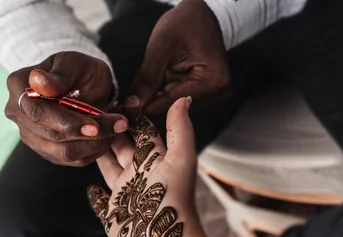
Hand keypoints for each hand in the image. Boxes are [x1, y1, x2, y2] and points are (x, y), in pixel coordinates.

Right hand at [5, 51, 128, 165]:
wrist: (82, 83)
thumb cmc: (78, 69)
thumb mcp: (74, 63)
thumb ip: (59, 75)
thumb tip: (38, 81)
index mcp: (18, 86)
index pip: (39, 112)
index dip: (67, 122)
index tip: (96, 125)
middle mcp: (17, 113)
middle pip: (52, 135)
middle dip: (89, 134)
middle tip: (119, 124)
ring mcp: (30, 135)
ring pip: (63, 152)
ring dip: (95, 144)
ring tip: (116, 128)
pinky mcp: (45, 151)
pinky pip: (71, 160)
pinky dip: (93, 150)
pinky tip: (106, 136)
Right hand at [88, 97, 205, 236]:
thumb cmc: (172, 200)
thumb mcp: (180, 159)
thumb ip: (180, 129)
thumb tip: (184, 99)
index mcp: (154, 161)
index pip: (141, 132)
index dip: (131, 116)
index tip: (115, 99)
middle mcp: (140, 175)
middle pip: (123, 148)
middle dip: (111, 132)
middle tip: (92, 113)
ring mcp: (126, 195)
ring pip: (110, 170)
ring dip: (99, 155)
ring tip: (84, 139)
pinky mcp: (114, 214)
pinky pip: (101, 203)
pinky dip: (95, 195)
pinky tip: (89, 187)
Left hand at [126, 0, 229, 118]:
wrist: (201, 15)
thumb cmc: (184, 23)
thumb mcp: (161, 46)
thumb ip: (147, 78)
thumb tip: (132, 106)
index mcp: (213, 80)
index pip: (173, 104)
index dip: (146, 111)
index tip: (123, 115)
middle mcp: (218, 92)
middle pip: (175, 111)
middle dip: (149, 108)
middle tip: (124, 109)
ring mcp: (214, 95)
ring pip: (175, 111)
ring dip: (155, 105)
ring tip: (135, 100)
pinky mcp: (206, 95)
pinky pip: (177, 104)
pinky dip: (162, 100)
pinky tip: (148, 96)